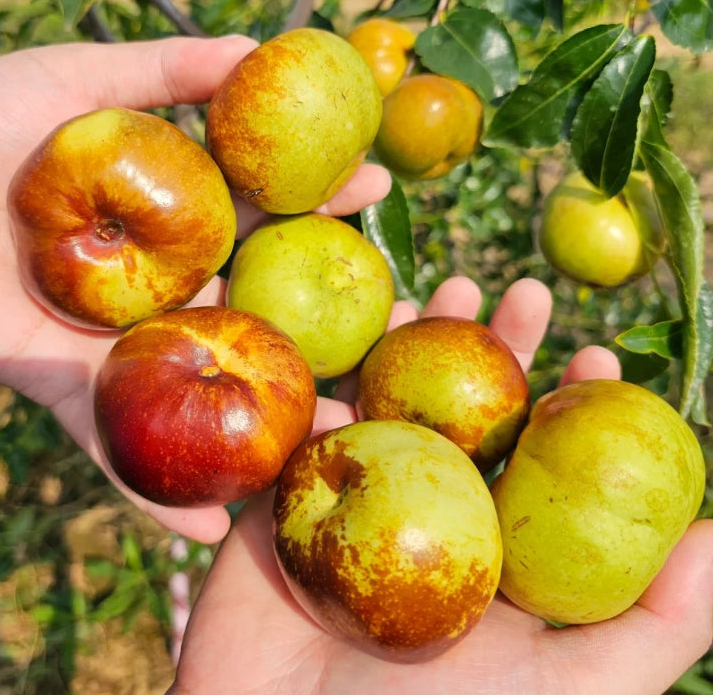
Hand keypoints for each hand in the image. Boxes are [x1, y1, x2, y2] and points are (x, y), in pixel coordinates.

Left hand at [0, 36, 391, 542]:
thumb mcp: (78, 79)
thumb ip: (164, 73)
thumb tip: (255, 47)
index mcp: (167, 215)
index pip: (267, 209)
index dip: (322, 193)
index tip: (379, 179)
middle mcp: (160, 284)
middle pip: (257, 303)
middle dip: (326, 315)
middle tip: (402, 315)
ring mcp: (121, 341)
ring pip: (208, 384)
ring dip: (270, 417)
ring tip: (338, 436)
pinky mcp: (66, 387)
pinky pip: (117, 445)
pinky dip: (155, 490)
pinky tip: (209, 527)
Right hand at [169, 276, 712, 694]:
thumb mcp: (572, 686)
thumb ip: (652, 623)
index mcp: (491, 546)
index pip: (540, 460)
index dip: (574, 404)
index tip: (595, 355)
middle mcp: (429, 512)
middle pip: (470, 413)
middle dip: (498, 350)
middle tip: (526, 294)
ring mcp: (357, 498)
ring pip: (392, 400)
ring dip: (415, 343)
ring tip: (446, 289)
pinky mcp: (290, 496)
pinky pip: (311, 427)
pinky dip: (333, 381)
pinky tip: (360, 347)